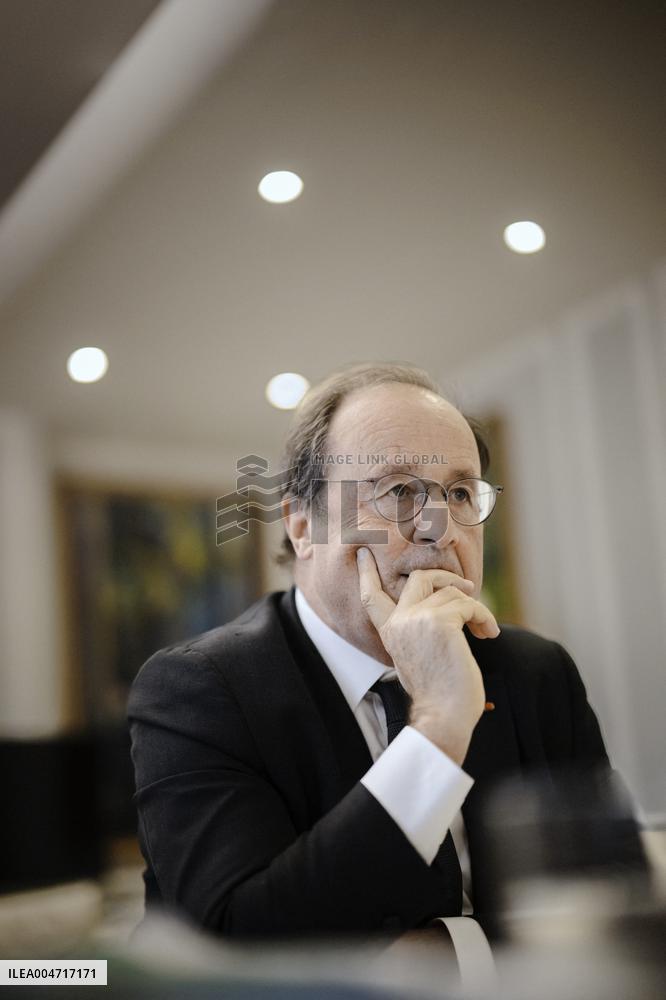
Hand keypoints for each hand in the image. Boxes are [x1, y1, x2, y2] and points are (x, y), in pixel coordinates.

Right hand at [356, 547, 499, 762]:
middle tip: (467, 588)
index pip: (372, 596)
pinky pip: (469, 606)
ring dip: (475, 609)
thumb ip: (417, 632)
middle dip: (446, 577)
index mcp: (390, 632)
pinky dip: (484, 617)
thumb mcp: (416, 657)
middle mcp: (399, 621)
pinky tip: (489, 633)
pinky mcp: (440, 622)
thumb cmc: (438, 693)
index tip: (364, 552)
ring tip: (485, 629)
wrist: (444, 714)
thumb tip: (444, 613)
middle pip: (420, 579)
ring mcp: (418, 619)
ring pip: (453, 594)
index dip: (368, 573)